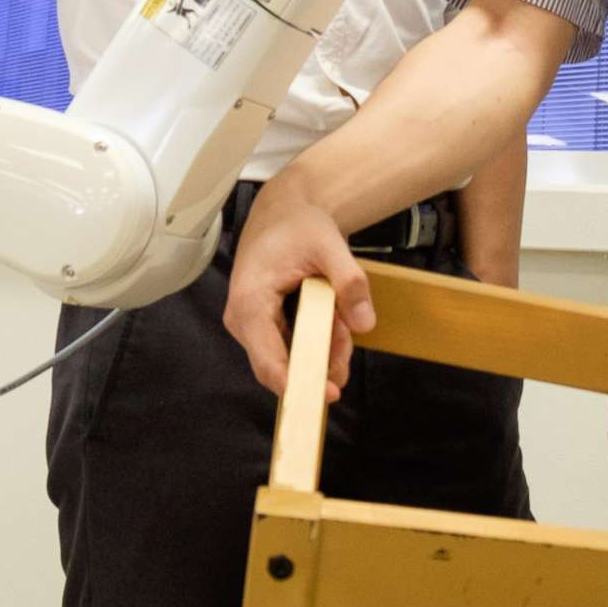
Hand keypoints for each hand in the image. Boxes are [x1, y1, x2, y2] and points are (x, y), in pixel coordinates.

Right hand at [222, 180, 376, 401]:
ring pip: (290, 358)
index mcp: (250, 303)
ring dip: (324, 349)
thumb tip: (365, 323)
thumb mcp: (329, 246)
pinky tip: (336, 321)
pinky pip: (292, 345)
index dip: (298, 384)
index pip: (268, 362)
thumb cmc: (297, 224)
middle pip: (283, 365)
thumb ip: (349, 282)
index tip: (327, 395)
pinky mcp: (263, 325)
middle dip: (321, 362)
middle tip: (348, 343)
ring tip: (344, 321)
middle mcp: (242, 319)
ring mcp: (251, 325)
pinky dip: (318, 339)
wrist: (283, 211)